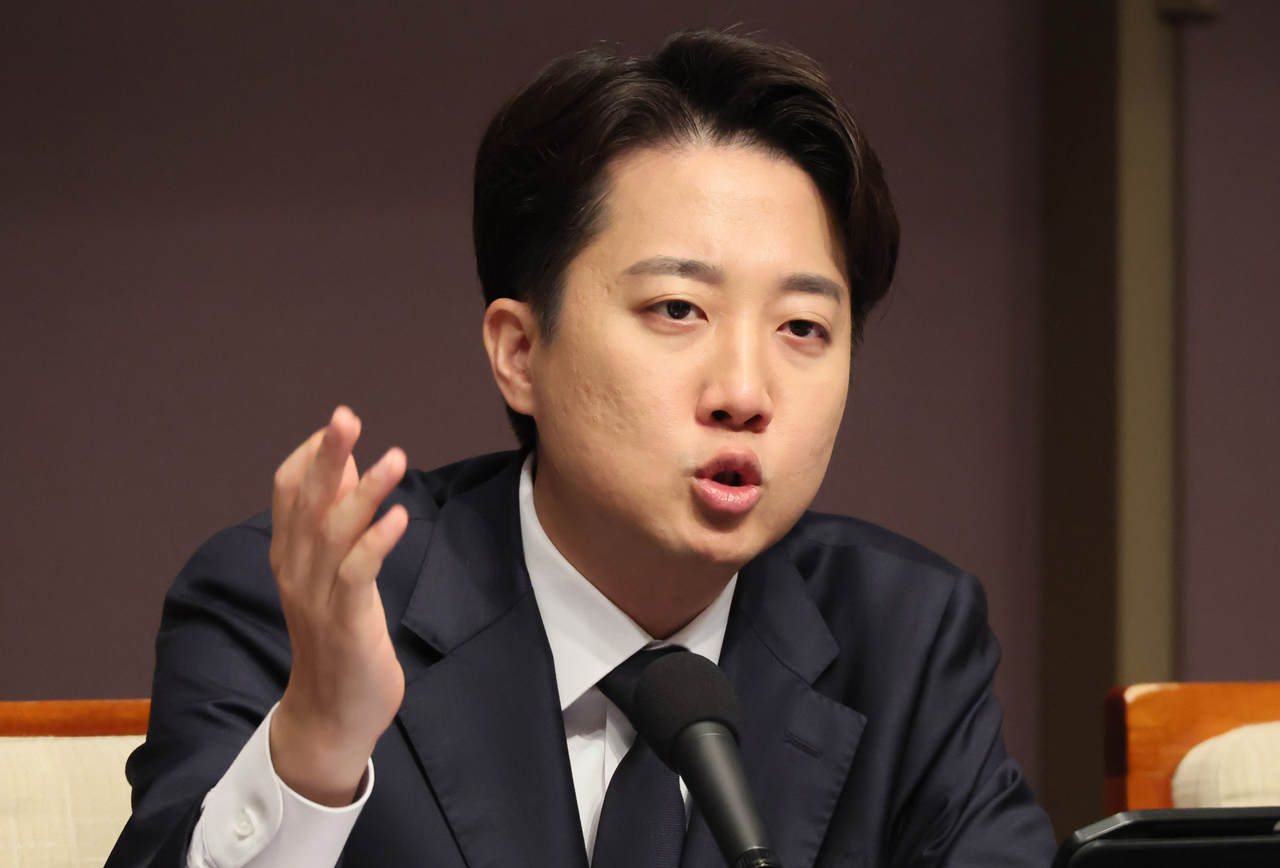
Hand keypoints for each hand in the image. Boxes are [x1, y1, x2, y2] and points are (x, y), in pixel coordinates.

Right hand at [267, 406, 408, 805]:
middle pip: (306, 503)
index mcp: (289, 557)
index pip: (287, 493)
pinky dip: (376, 542)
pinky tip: (398, 517)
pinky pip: (358, 574)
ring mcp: (318, 597)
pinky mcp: (346, 622)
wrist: (332, 715)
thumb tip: (345, 468)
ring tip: (393, 457)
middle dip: (328, 457)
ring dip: (362, 492)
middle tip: (346, 416)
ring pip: (333, 533)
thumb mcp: (334, 574)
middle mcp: (296, 571)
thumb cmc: (339, 637)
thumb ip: (334, 526)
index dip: (310, 457)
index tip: (335, 426)